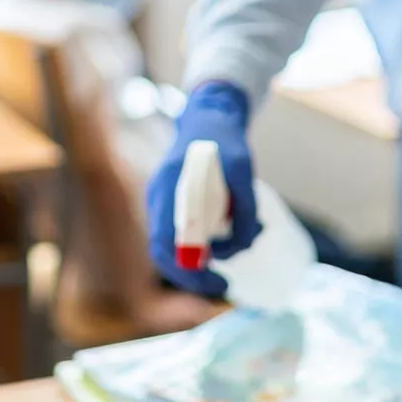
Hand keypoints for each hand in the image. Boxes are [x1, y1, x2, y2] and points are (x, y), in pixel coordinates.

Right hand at [147, 82, 260, 296]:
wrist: (209, 115)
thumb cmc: (225, 141)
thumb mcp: (243, 171)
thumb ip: (244, 209)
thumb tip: (244, 245)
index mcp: (169, 188)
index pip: (166, 244)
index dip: (189, 271)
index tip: (218, 282)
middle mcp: (158, 198)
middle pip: (164, 252)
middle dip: (192, 276)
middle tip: (223, 286)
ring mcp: (161, 202)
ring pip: (170, 247)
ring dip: (197, 262)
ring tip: (232, 257)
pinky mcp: (170, 204)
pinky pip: (178, 235)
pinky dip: (198, 248)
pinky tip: (224, 242)